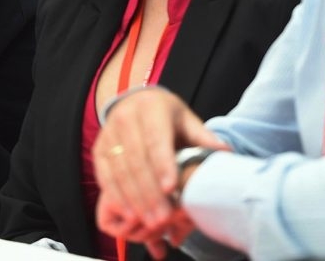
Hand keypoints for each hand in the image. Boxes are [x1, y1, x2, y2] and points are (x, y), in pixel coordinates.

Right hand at [93, 87, 226, 247]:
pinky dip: (116, 197)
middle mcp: (124, 119)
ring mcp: (108, 134)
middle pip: (136, 160)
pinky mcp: (98, 149)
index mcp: (150, 109)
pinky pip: (105, 176)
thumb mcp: (187, 120)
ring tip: (150, 222)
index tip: (172, 188)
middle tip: (163, 218)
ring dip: (134, 200)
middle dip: (149, 192)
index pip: (155, 139)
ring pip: (120, 171)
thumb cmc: (166, 116)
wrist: (135, 102)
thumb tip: (225, 153)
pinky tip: (129, 214)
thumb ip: (203, 138)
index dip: (162, 164)